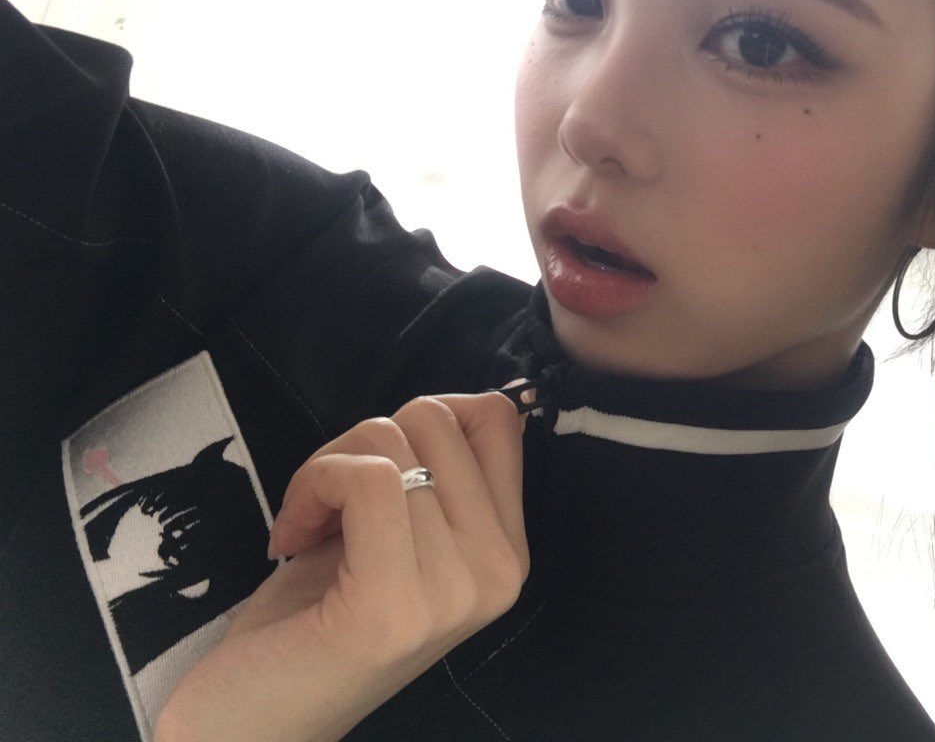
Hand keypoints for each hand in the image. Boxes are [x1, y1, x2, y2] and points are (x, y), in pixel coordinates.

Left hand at [153, 383, 532, 741]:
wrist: (253, 722)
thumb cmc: (316, 622)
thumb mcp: (397, 537)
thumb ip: (438, 477)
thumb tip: (455, 401)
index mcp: (506, 552)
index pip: (498, 418)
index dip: (425, 415)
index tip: (381, 465)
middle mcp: (498, 572)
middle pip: (438, 417)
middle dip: (364, 439)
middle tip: (331, 501)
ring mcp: (454, 592)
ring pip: (393, 441)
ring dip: (326, 465)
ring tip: (309, 523)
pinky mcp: (394, 603)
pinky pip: (366, 477)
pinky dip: (312, 483)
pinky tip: (292, 534)